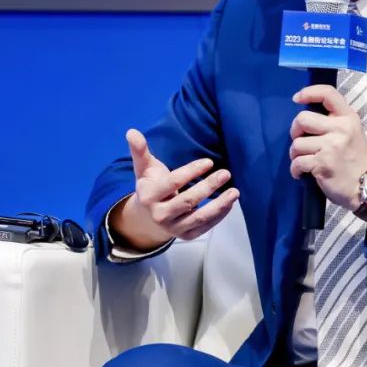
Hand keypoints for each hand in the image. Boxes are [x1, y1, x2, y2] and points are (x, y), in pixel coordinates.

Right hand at [109, 129, 238, 248]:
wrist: (148, 216)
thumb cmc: (151, 185)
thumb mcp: (144, 168)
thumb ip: (140, 150)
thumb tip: (131, 131)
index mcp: (149, 196)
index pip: (173, 183)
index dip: (192, 172)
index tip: (209, 162)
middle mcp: (160, 215)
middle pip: (188, 201)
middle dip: (208, 187)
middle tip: (226, 173)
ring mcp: (173, 228)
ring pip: (199, 217)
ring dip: (219, 205)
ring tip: (234, 192)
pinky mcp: (186, 235)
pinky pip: (205, 227)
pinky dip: (219, 215)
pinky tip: (229, 203)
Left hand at [289, 85, 366, 210]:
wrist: (366, 186)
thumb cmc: (356, 159)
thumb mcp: (353, 132)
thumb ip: (334, 122)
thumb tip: (306, 118)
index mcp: (348, 118)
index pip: (328, 94)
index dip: (309, 92)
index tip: (297, 98)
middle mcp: (340, 129)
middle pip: (302, 119)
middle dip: (295, 131)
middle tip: (300, 140)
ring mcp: (331, 146)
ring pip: (297, 143)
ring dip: (295, 154)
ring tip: (304, 160)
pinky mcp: (322, 164)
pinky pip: (297, 162)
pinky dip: (295, 169)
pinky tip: (301, 173)